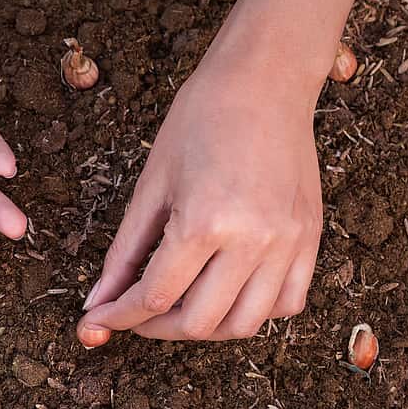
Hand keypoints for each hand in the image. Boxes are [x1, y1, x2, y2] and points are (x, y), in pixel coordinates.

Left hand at [78, 65, 322, 344]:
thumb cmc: (199, 121)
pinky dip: (252, 311)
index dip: (118, 317)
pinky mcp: (311, 239)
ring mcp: (289, 244)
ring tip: (177, 308)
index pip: (154, 297)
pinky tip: (225, 292)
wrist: (264, 80)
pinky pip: (287, 303)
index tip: (96, 321)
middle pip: (199, 323)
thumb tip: (98, 301)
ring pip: (244, 324)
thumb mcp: (150, 186)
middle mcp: (253, 241)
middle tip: (134, 314)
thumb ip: (124, 253)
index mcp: (205, 222)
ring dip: (203, 327)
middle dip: (155, 328)